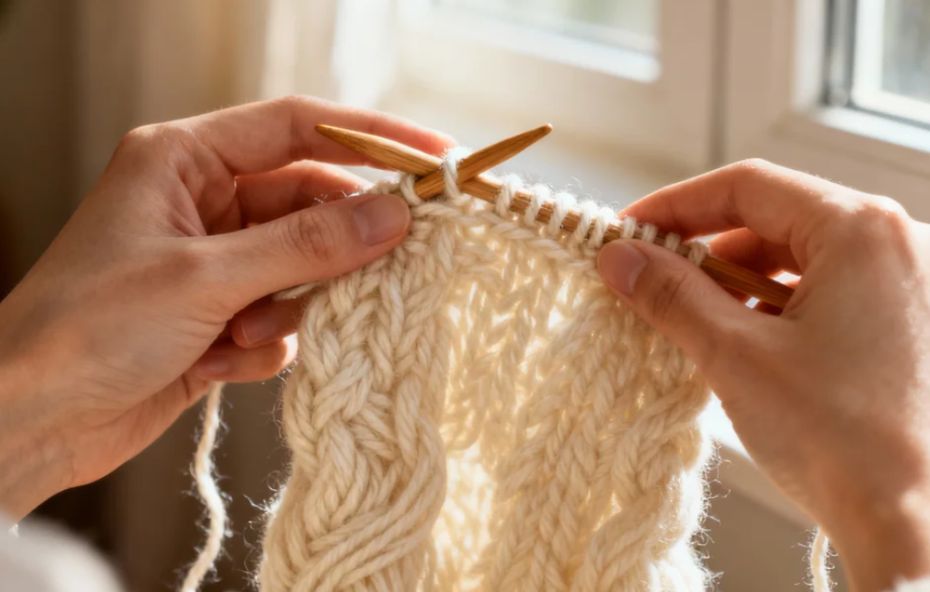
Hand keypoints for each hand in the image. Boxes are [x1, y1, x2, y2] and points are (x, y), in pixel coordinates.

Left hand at [0, 96, 451, 518]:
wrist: (30, 423)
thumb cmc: (89, 328)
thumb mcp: (206, 276)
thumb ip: (307, 244)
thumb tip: (393, 213)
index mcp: (184, 160)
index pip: (297, 126)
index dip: (371, 136)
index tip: (434, 158)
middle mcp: (202, 204)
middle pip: (309, 203)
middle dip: (335, 243)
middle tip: (389, 263)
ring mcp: (213, 264)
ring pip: (301, 267)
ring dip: (288, 305)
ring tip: (244, 331)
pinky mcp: (219, 318)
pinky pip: (280, 320)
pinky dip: (265, 344)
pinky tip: (220, 363)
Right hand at [596, 159, 929, 591]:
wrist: (911, 521)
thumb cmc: (842, 440)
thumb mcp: (734, 355)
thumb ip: (670, 295)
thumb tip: (618, 258)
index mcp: (861, 231)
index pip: (746, 187)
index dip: (674, 206)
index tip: (628, 232)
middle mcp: (894, 243)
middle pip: (772, 219)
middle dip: (702, 250)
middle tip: (647, 279)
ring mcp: (906, 283)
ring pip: (796, 257)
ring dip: (734, 282)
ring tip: (688, 319)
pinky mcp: (903, 321)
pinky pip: (823, 290)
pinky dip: (772, 306)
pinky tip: (738, 340)